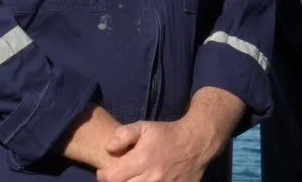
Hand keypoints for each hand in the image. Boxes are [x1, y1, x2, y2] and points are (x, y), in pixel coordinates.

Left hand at [96, 119, 215, 181]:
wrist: (196, 142)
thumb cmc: (167, 134)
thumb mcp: (144, 126)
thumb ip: (123, 134)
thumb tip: (108, 148)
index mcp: (142, 159)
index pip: (111, 177)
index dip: (105, 174)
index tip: (109, 170)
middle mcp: (151, 176)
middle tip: (122, 176)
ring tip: (134, 179)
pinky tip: (146, 181)